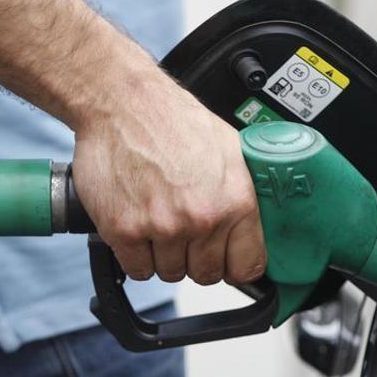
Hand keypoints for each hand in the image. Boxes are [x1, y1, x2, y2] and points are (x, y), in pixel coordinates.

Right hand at [70, 75, 266, 284]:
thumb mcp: (229, 150)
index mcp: (236, 200)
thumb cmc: (172, 119)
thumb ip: (242, 194)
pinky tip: (137, 227)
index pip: (247, 266)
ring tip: (157, 220)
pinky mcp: (125, 230)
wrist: (124, 102)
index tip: (226, 261)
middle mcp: (202, 218)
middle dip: (195, 258)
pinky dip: (135, 255)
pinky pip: (137, 269)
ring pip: (170, 273)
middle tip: (184, 233)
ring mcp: (162, 227)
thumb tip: (253, 226)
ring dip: (163, 255)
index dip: (235, 266)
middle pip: (206, 274)